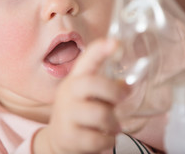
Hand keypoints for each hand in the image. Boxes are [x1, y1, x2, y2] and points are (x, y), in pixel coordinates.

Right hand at [33, 39, 129, 153]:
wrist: (58, 140)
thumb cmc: (80, 111)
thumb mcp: (90, 96)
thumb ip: (107, 87)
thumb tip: (127, 85)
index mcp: (76, 79)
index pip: (87, 60)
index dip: (100, 50)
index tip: (116, 43)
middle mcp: (68, 93)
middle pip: (93, 83)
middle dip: (114, 92)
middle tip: (122, 99)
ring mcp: (67, 114)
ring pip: (100, 114)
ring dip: (113, 122)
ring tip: (113, 126)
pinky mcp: (69, 137)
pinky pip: (98, 139)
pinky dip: (107, 140)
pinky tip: (103, 138)